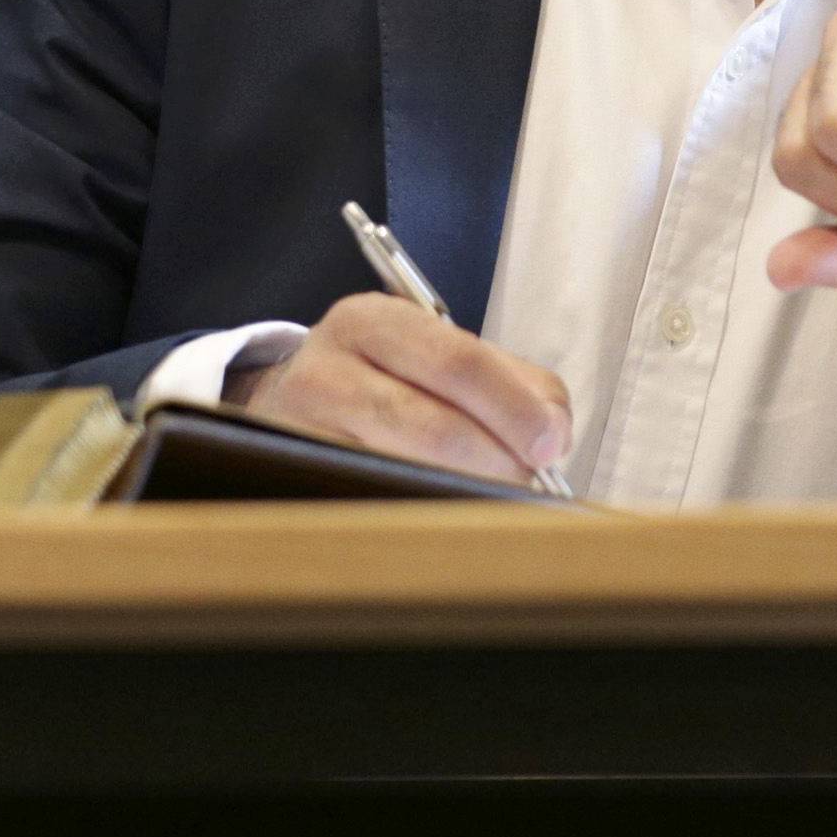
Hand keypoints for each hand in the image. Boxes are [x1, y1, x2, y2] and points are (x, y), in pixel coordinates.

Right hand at [224, 294, 572, 486]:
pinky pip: (369, 499)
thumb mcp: (435, 356)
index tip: (550, 444)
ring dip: (461, 488)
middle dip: (493, 456)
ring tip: (497, 499)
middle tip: (530, 482)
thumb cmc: (381, 379)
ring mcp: (301, 428)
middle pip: (426, 419)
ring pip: (396, 467)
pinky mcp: (295, 476)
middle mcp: (329, 366)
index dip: (511, 407)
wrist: (283, 402)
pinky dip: (418, 510)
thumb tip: (552, 433)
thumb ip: (509, 381)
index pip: (456, 360)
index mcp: (374, 321)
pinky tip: (447, 516)